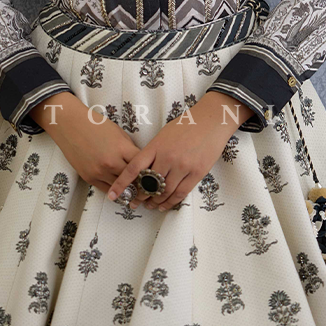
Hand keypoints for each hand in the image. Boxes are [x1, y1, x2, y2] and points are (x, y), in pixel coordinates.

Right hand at [33, 93, 141, 195]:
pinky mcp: (89, 178)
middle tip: (149, 186)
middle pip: (133, 180)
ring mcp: (99, 172)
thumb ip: (129, 148)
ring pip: (120, 189)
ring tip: (137, 191)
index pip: (142, 166)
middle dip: (141, 183)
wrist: (70, 124)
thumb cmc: (95, 124)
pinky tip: (121, 190)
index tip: (154, 174)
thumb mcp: (118, 132)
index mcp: (122, 148)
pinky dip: (115, 190)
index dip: (149, 171)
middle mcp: (111, 163)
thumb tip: (139, 162)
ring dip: (128, 189)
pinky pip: (106, 190)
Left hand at [105, 91, 247, 211]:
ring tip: (150, 206)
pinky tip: (164, 205)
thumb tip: (143, 170)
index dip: (122, 183)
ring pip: (164, 192)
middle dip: (139, 197)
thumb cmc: (186, 125)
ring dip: (155, 202)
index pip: (134, 168)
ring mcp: (183, 166)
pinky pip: (180, 193)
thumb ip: (153, 151)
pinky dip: (170, 202)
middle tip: (134, 203)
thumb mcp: (164, 134)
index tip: (113, 195)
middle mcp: (168, 157)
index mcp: (156, 145)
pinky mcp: (197, 173)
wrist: (211, 120)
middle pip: (149, 184)